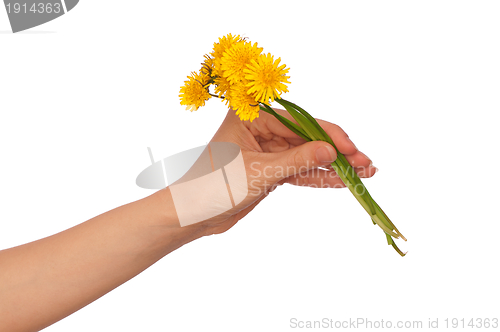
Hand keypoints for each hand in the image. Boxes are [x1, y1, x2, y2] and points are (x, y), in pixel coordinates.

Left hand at [176, 108, 377, 235]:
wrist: (192, 216)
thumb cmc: (214, 187)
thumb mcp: (259, 172)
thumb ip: (297, 160)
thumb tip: (332, 151)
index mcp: (251, 117)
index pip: (298, 122)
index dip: (328, 135)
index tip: (351, 149)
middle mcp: (260, 129)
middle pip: (306, 137)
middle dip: (336, 151)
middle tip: (365, 162)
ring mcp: (266, 151)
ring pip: (306, 155)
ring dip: (332, 166)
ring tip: (363, 173)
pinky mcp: (269, 171)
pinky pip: (298, 171)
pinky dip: (318, 178)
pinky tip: (341, 182)